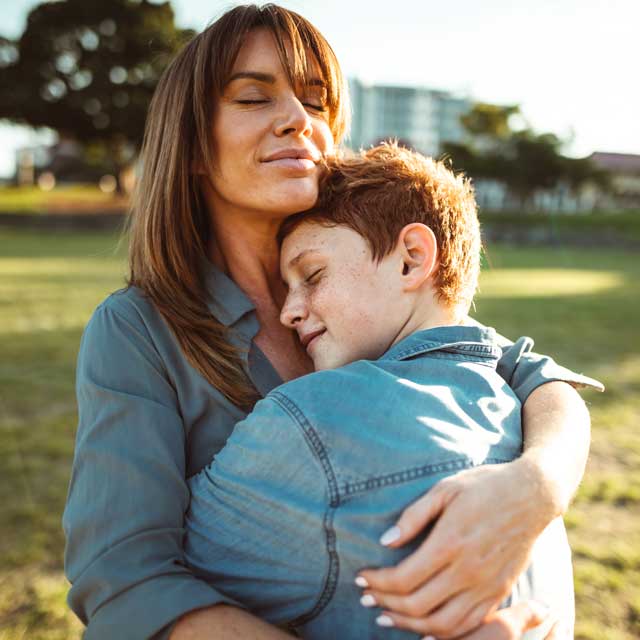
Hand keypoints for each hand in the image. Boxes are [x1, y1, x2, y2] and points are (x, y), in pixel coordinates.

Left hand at [356, 460, 554, 637]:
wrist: (533, 495)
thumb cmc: (485, 485)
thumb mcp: (445, 488)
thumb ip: (414, 516)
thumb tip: (386, 541)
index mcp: (450, 542)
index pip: (404, 578)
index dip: (377, 582)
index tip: (361, 578)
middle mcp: (468, 570)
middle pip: (417, 605)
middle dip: (384, 604)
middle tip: (365, 598)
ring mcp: (486, 586)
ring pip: (442, 624)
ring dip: (409, 625)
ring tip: (386, 616)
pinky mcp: (499, 592)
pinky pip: (469, 625)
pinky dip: (442, 632)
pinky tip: (424, 627)